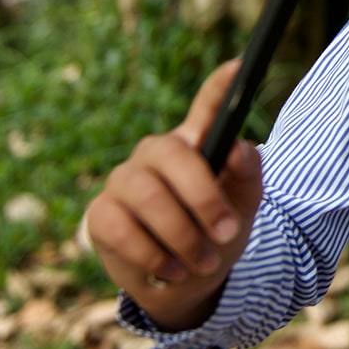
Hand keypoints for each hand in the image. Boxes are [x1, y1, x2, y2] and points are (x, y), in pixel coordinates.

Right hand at [85, 59, 263, 329]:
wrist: (184, 283)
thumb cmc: (216, 235)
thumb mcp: (242, 209)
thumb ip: (247, 177)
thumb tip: (238, 147)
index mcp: (196, 145)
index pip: (208, 107)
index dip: (221, 86)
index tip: (240, 65)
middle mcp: (156, 153)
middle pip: (173, 154)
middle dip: (204, 198)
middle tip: (227, 232)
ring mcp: (124, 180)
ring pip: (148, 195)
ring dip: (182, 235)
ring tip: (204, 262)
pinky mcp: (101, 213)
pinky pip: (122, 228)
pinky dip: (153, 254)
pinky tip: (173, 270)